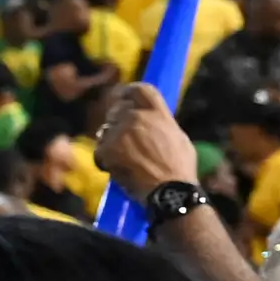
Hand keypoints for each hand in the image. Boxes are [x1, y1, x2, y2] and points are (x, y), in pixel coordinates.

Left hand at [92, 82, 201, 197]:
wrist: (170, 192)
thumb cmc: (179, 169)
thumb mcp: (178, 137)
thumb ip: (161, 123)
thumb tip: (152, 120)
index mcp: (157, 113)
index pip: (140, 89)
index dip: (129, 91)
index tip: (122, 97)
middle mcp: (137, 117)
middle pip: (118, 110)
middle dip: (117, 122)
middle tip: (122, 139)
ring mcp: (121, 132)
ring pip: (106, 131)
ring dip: (111, 142)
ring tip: (124, 160)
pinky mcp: (107, 148)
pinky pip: (100, 150)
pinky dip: (105, 160)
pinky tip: (117, 170)